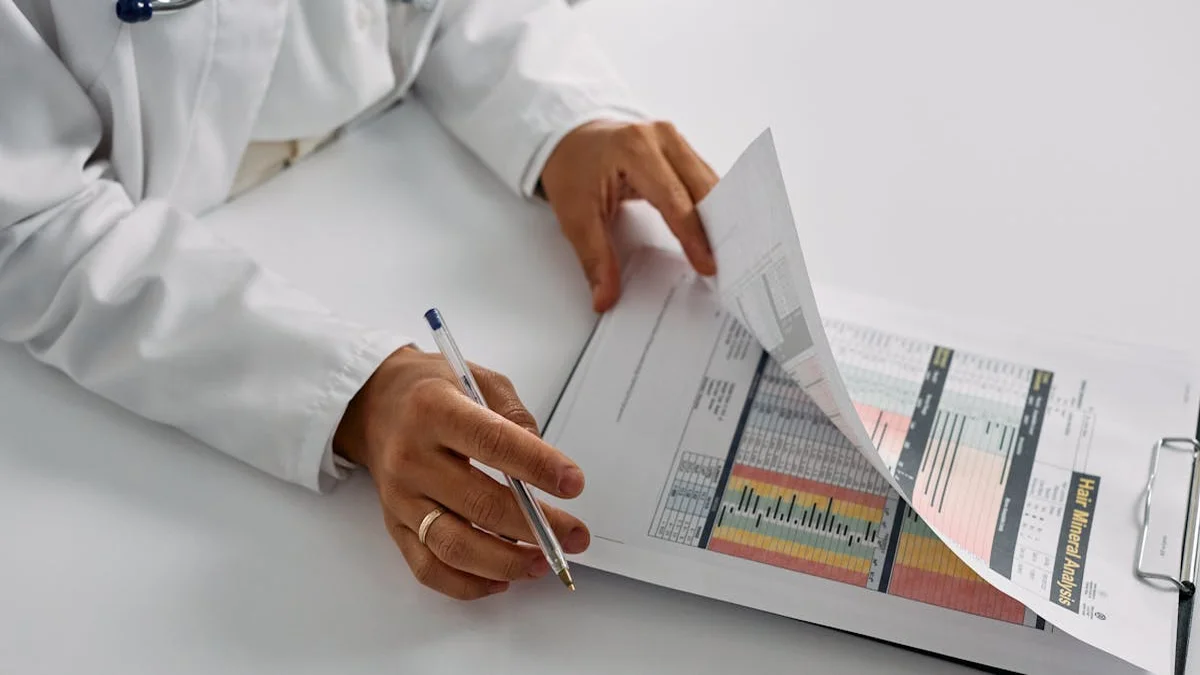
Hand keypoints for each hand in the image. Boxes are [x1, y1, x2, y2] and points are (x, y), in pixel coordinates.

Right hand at [333, 346, 589, 599]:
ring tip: (542, 562)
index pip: (493, 443)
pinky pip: (428, 567)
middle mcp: (412, 457)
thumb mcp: (478, 379)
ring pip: (454, 545)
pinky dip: (467, 583)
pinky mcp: (395, 525)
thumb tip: (545, 465)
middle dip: (537, 526)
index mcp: (434, 411)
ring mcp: (400, 497)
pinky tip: (501, 579)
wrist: (374, 404)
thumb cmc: (432, 390)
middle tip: (575, 535)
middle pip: (479, 503)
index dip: (538, 466)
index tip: (573, 484)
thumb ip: (514, 417)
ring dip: (505, 561)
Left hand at [540, 119, 718, 311]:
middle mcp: (661, 138)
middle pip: (703, 188)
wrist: (568, 137)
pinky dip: (713, 204)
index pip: (675, 200)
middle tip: (728, 262)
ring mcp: (674, 139)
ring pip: (710, 181)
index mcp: (634, 149)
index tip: (707, 264)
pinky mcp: (680, 148)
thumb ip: (595, 258)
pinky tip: (719, 229)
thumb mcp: (575, 216)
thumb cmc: (572, 168)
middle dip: (717, 227)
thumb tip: (605, 297)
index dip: (694, 236)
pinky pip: (705, 177)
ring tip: (729, 250)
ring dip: (720, 216)